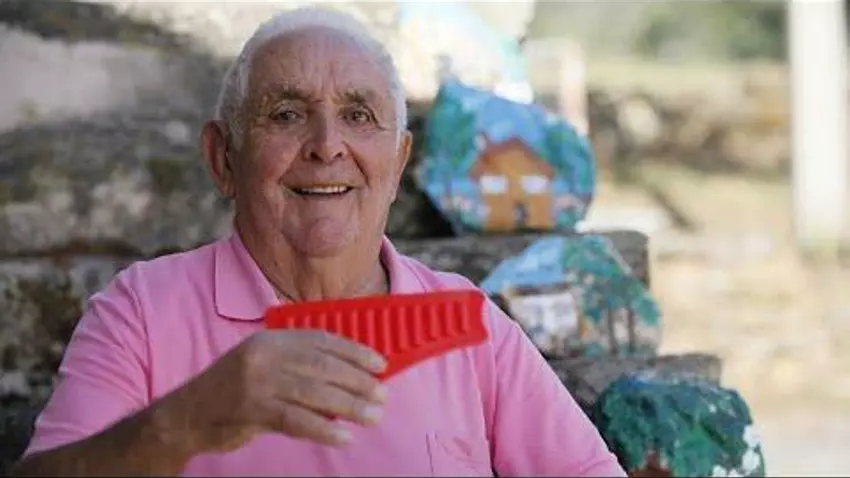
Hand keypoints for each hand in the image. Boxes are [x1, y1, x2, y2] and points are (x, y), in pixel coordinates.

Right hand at [177, 330, 387, 451]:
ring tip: (373, 415)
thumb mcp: (263, 365)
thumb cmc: (234, 391)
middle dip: (357, 380)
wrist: (187, 415)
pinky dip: (323, 428)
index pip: (321, 340)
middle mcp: (264, 355)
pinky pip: (296, 420)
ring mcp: (257, 382)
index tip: (379, 364)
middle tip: (382, 394)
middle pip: (322, 365)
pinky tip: (343, 436)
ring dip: (349, 405)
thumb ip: (299, 366)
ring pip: (314, 392)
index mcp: (271, 340)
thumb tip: (349, 377)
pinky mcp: (251, 410)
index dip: (354, 351)